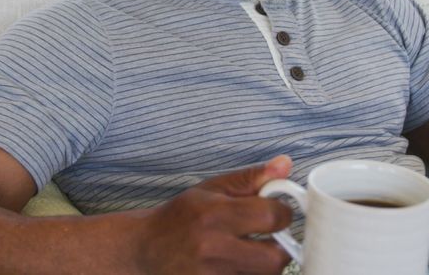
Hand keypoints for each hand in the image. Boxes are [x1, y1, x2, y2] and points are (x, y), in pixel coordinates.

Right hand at [134, 155, 294, 274]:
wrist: (143, 250)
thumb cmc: (180, 217)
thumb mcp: (212, 189)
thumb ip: (251, 178)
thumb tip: (286, 164)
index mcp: (215, 214)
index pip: (272, 216)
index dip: (283, 214)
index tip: (277, 214)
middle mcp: (213, 247)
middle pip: (275, 258)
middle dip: (281, 249)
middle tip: (271, 241)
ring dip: (264, 266)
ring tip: (250, 254)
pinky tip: (236, 266)